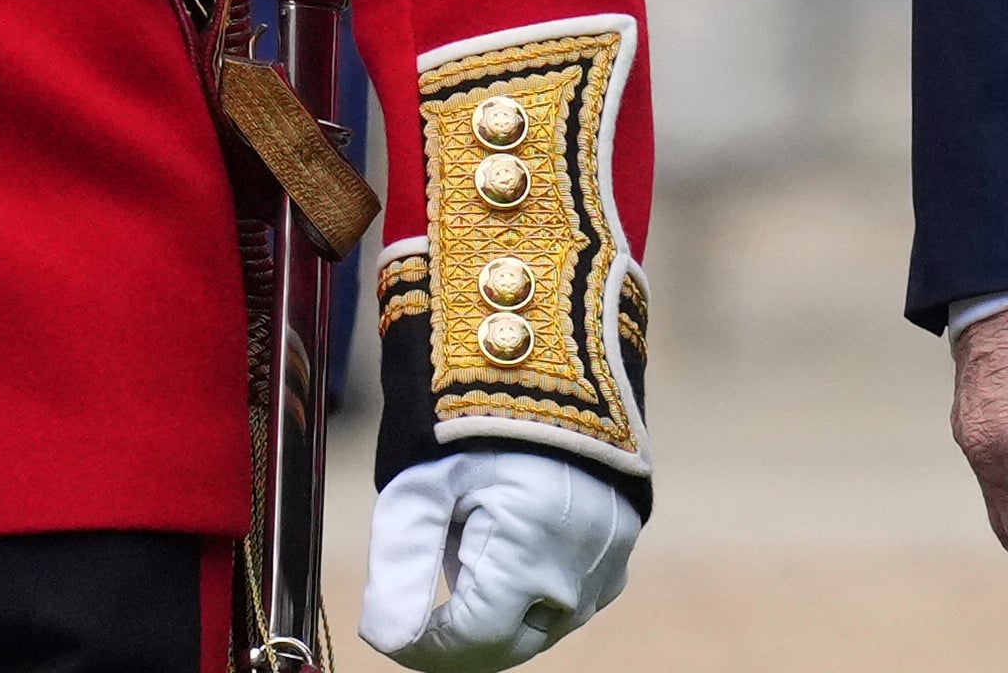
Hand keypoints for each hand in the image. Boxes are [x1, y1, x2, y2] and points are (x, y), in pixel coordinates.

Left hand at [359, 447, 639, 668]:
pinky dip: (537, 591)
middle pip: (511, 646)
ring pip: (544, 625)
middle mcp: (581, 576)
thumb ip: (401, 568)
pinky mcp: (623, 545)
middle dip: (460, 636)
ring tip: (469, 552)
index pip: (471, 646)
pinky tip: (510, 547)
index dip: (422, 648)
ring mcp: (610, 562)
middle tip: (422, 601)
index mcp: (532, 561)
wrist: (556, 364)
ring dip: (500, 613)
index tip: (391, 626)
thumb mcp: (424, 488)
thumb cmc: (482, 423)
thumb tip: (385, 638)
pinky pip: (575, 596)